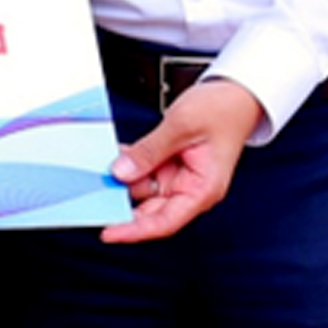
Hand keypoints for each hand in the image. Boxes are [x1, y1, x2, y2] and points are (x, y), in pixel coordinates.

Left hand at [102, 78, 263, 243]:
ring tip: (98, 171)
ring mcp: (179, 175)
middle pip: (150, 208)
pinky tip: (114, 154)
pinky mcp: (171, 162)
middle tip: (92, 198)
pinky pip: (144, 168)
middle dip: (122, 204)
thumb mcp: (181, 127)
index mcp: (203, 190)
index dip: (135, 230)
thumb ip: (150, 151)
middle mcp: (190, 187)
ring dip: (121, 179)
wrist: (235, 94)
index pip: (165, 221)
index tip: (109, 233)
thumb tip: (121, 172)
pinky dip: (129, 162)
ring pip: (143, 187)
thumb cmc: (223, 111)